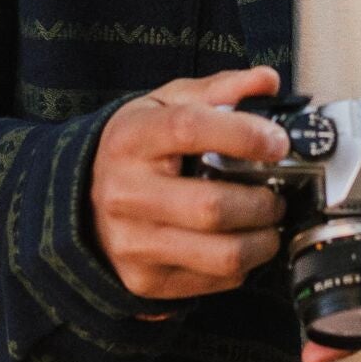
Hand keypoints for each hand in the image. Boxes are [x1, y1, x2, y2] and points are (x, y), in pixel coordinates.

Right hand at [91, 64, 290, 305]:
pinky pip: (215, 281)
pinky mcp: (145, 279)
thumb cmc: (137, 148)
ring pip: (222, 254)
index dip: (243, 135)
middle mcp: (126, 193)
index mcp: (132, 139)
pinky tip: (240, 242)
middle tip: (277, 195)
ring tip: (268, 223)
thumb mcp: (166, 105)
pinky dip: (242, 264)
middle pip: (212, 207)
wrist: (82, 199)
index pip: (189, 129)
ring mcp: (133, 242)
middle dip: (263, 203)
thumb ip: (220, 89)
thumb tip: (267, 80)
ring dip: (263, 240)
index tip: (278, 143)